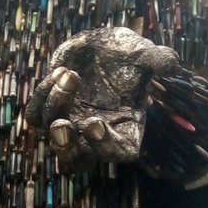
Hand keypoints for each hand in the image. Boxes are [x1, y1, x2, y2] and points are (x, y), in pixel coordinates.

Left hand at [27, 27, 178, 166]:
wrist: (104, 48)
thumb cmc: (129, 57)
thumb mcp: (146, 55)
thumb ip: (158, 59)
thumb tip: (170, 62)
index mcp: (125, 132)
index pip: (117, 152)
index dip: (105, 145)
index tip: (95, 124)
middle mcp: (95, 137)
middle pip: (76, 159)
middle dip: (66, 146)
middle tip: (62, 125)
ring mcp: (71, 127)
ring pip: (53, 135)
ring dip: (55, 106)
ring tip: (68, 75)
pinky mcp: (51, 111)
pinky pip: (37, 115)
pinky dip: (42, 96)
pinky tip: (58, 72)